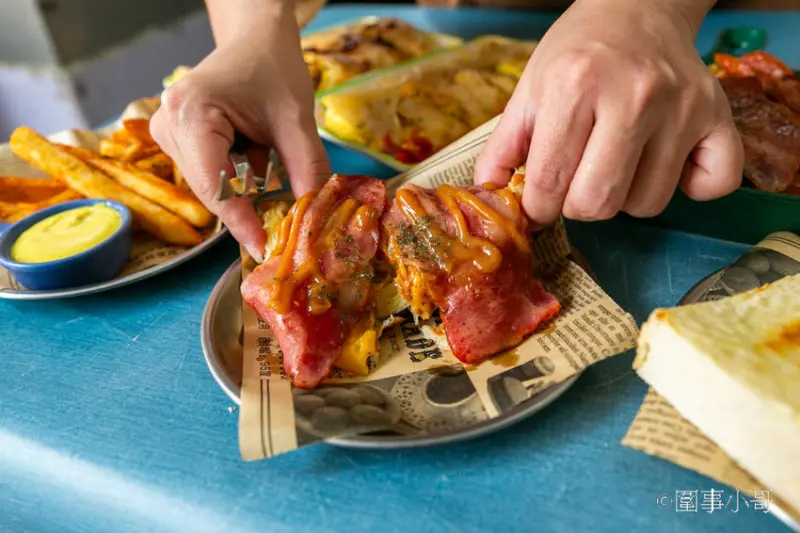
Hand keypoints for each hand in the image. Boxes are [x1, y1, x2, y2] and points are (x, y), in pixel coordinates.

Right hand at [150, 7, 329, 259]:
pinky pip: (212, 174)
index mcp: (191, 113)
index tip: (264, 249)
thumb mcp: (297, 120)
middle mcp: (168, 125)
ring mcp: (167, 133)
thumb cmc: (273, 69)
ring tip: (269, 153)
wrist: (255, 41)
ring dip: (248, 184)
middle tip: (285, 222)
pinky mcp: (178, 140)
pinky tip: (256, 150)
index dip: (241, 221)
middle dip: (250, 205)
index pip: (214, 184)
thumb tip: (313, 220)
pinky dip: (241, 174)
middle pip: (211, 189)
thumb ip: (306, 170)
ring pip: (213, 185)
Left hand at [475, 0, 742, 226]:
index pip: (550, 185)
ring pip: (648, 204)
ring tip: (617, 164)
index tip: (542, 198)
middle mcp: (633, 96)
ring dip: (626, 198)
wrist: (637, 7)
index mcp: (574, 88)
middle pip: (599, 202)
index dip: (539, 206)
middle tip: (577, 183)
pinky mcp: (718, 115)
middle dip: (579, 206)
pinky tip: (667, 164)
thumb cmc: (578, 52)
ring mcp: (681, 107)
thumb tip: (488, 195)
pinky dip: (691, 189)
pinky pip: (714, 186)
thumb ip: (504, 145)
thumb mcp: (529, 89)